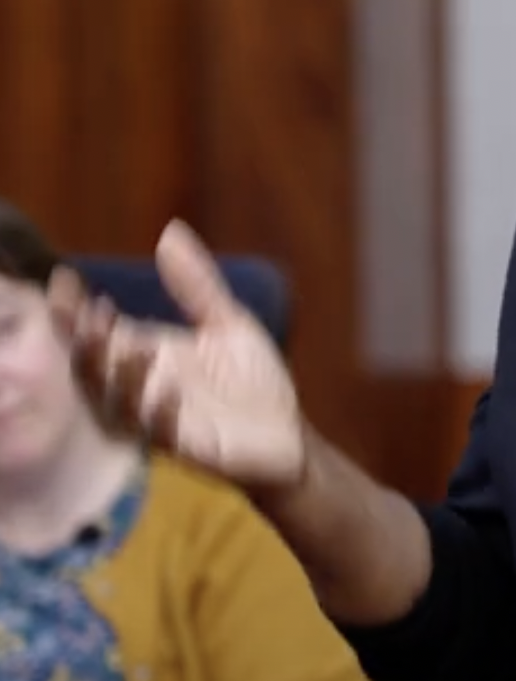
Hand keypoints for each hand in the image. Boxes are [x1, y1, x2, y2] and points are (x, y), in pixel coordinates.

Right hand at [49, 220, 304, 490]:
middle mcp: (145, 389)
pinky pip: (164, 435)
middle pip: (97, 370)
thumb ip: (196, 284)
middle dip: (87, 345)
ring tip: (133, 347)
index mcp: (148, 356)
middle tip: (88, 316)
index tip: (64, 282)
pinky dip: (162, 414)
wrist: (287, 434)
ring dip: (123, 377)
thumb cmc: (253, 382)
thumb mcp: (228, 322)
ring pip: (121, 404)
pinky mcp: (188, 448)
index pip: (101, 333)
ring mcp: (161, 421)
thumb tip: (170, 232)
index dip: (76, 312)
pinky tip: (171, 391)